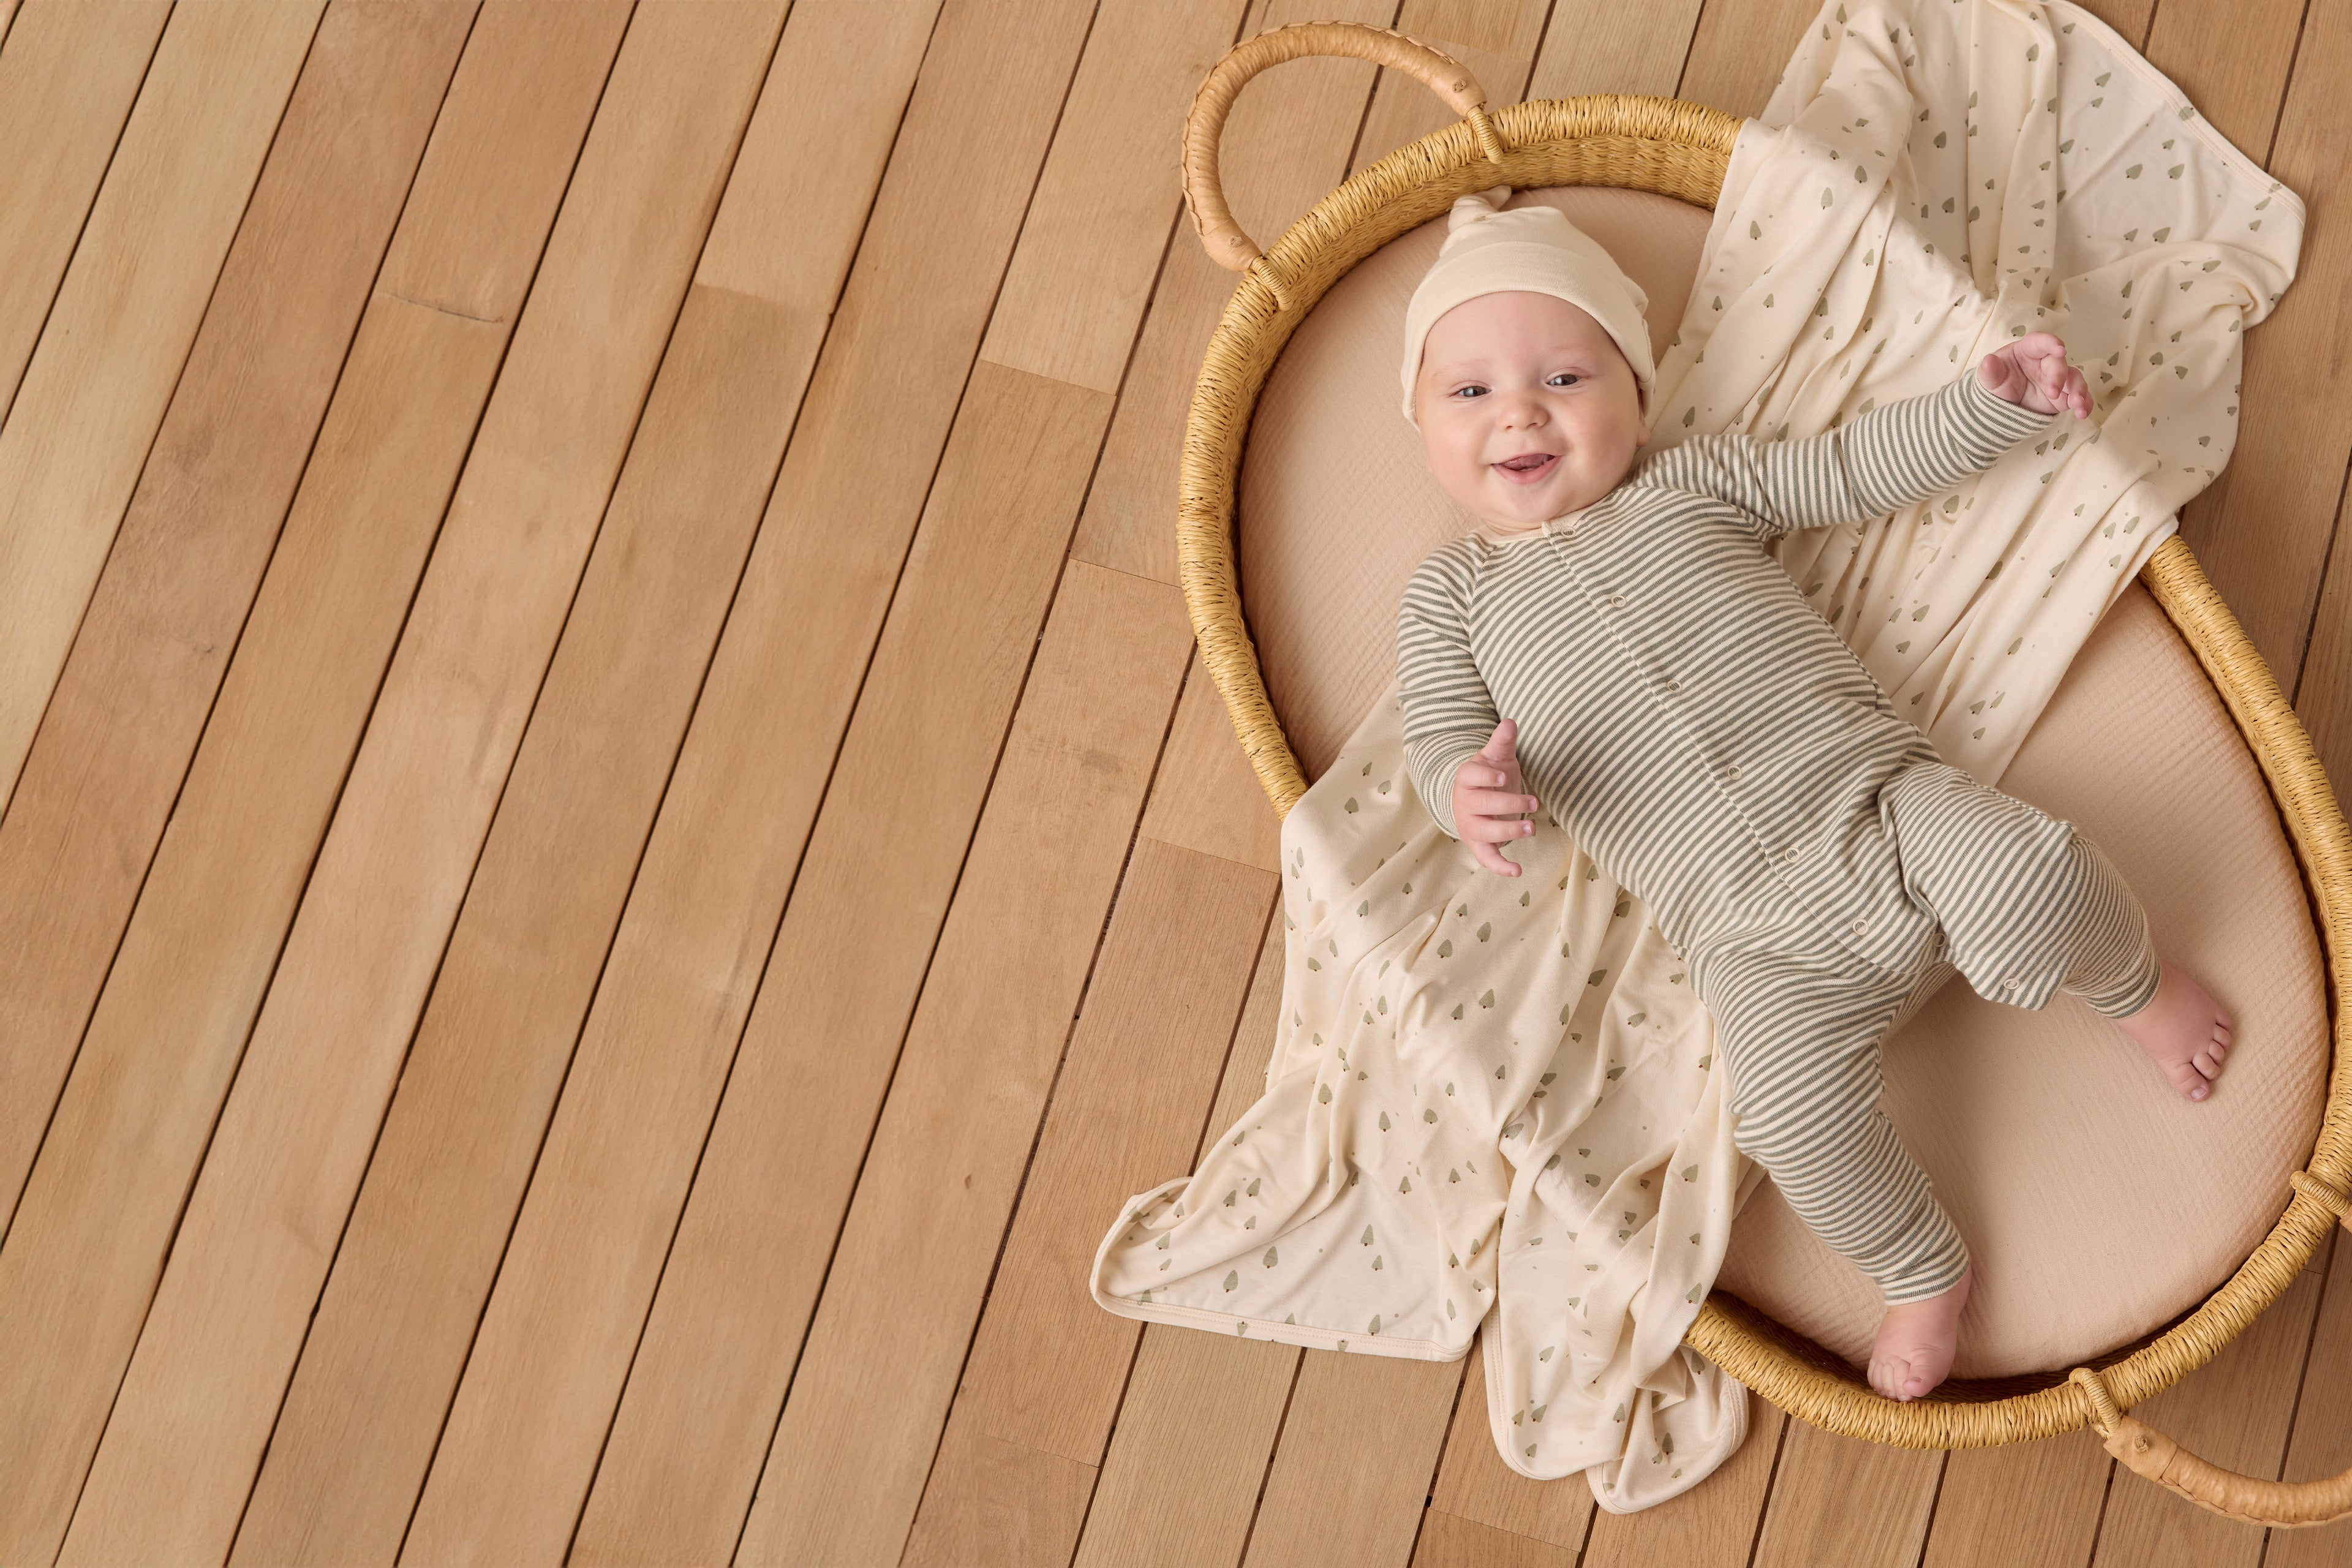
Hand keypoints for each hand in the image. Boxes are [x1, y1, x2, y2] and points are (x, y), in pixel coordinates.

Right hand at [1452, 718, 1537, 876]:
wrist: (1476, 800)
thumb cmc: (1490, 776)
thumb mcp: (1496, 757)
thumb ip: (1502, 742)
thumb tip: (1510, 722)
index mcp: (1467, 778)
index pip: (1470, 777)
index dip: (1486, 778)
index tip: (1503, 777)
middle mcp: (1464, 803)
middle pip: (1482, 805)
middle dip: (1509, 805)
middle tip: (1534, 803)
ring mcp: (1470, 825)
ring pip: (1485, 831)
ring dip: (1508, 832)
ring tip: (1531, 829)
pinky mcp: (1479, 844)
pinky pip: (1486, 858)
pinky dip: (1500, 866)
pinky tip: (1518, 871)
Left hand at [1977, 331, 2090, 417]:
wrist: (2004, 405)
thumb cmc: (1998, 384)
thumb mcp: (1990, 380)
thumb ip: (1990, 372)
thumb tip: (1988, 361)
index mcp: (2027, 350)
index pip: (2040, 342)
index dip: (2052, 343)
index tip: (2061, 350)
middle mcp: (2046, 361)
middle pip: (2058, 363)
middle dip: (2059, 377)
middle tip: (2053, 393)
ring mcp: (2058, 378)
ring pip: (2074, 379)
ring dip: (2078, 390)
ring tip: (2077, 405)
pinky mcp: (2065, 395)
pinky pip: (2079, 396)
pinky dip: (2084, 403)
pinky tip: (2083, 413)